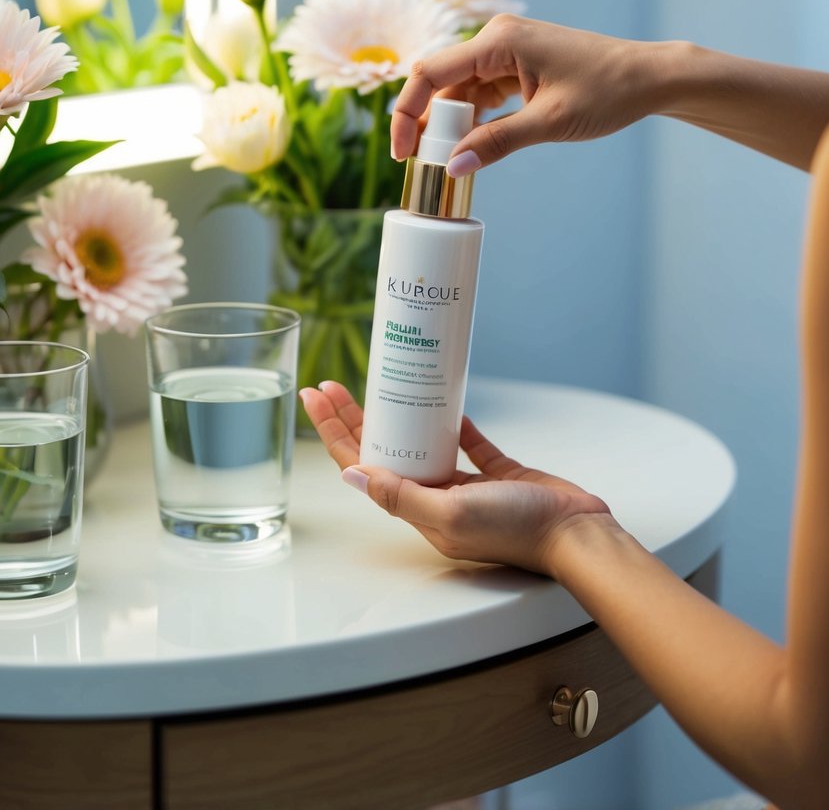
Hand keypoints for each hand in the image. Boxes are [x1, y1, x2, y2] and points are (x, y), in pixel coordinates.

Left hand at [299, 381, 610, 576]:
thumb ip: (400, 495)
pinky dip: (454, 421)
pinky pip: (469, 443)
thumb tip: (351, 474)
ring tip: (378, 385)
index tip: (316, 399)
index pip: (364, 466)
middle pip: (384, 452)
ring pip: (421, 444)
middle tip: (331, 385)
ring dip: (397, 416)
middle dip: (354, 418)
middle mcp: (438, 499)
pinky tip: (445, 400)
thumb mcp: (450, 513)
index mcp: (420, 511)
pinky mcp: (499, 473)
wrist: (575, 532)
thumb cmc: (516, 528)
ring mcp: (468, 486)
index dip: (336, 433)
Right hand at [390, 14, 664, 171]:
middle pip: (441, 82)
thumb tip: (452, 168)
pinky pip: (482, 91)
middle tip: (425, 165)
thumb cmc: (608, 91)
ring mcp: (507, 50)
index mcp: (499, 40)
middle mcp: (497, 38)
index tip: (402, 151)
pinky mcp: (518, 64)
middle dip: (428, 123)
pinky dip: (474, 117)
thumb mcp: (549, 123)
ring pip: (460, 90)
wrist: (649, 78)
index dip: (407, 112)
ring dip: (452, 123)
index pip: (430, 72)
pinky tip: (472, 143)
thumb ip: (496, 143)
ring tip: (448, 159)